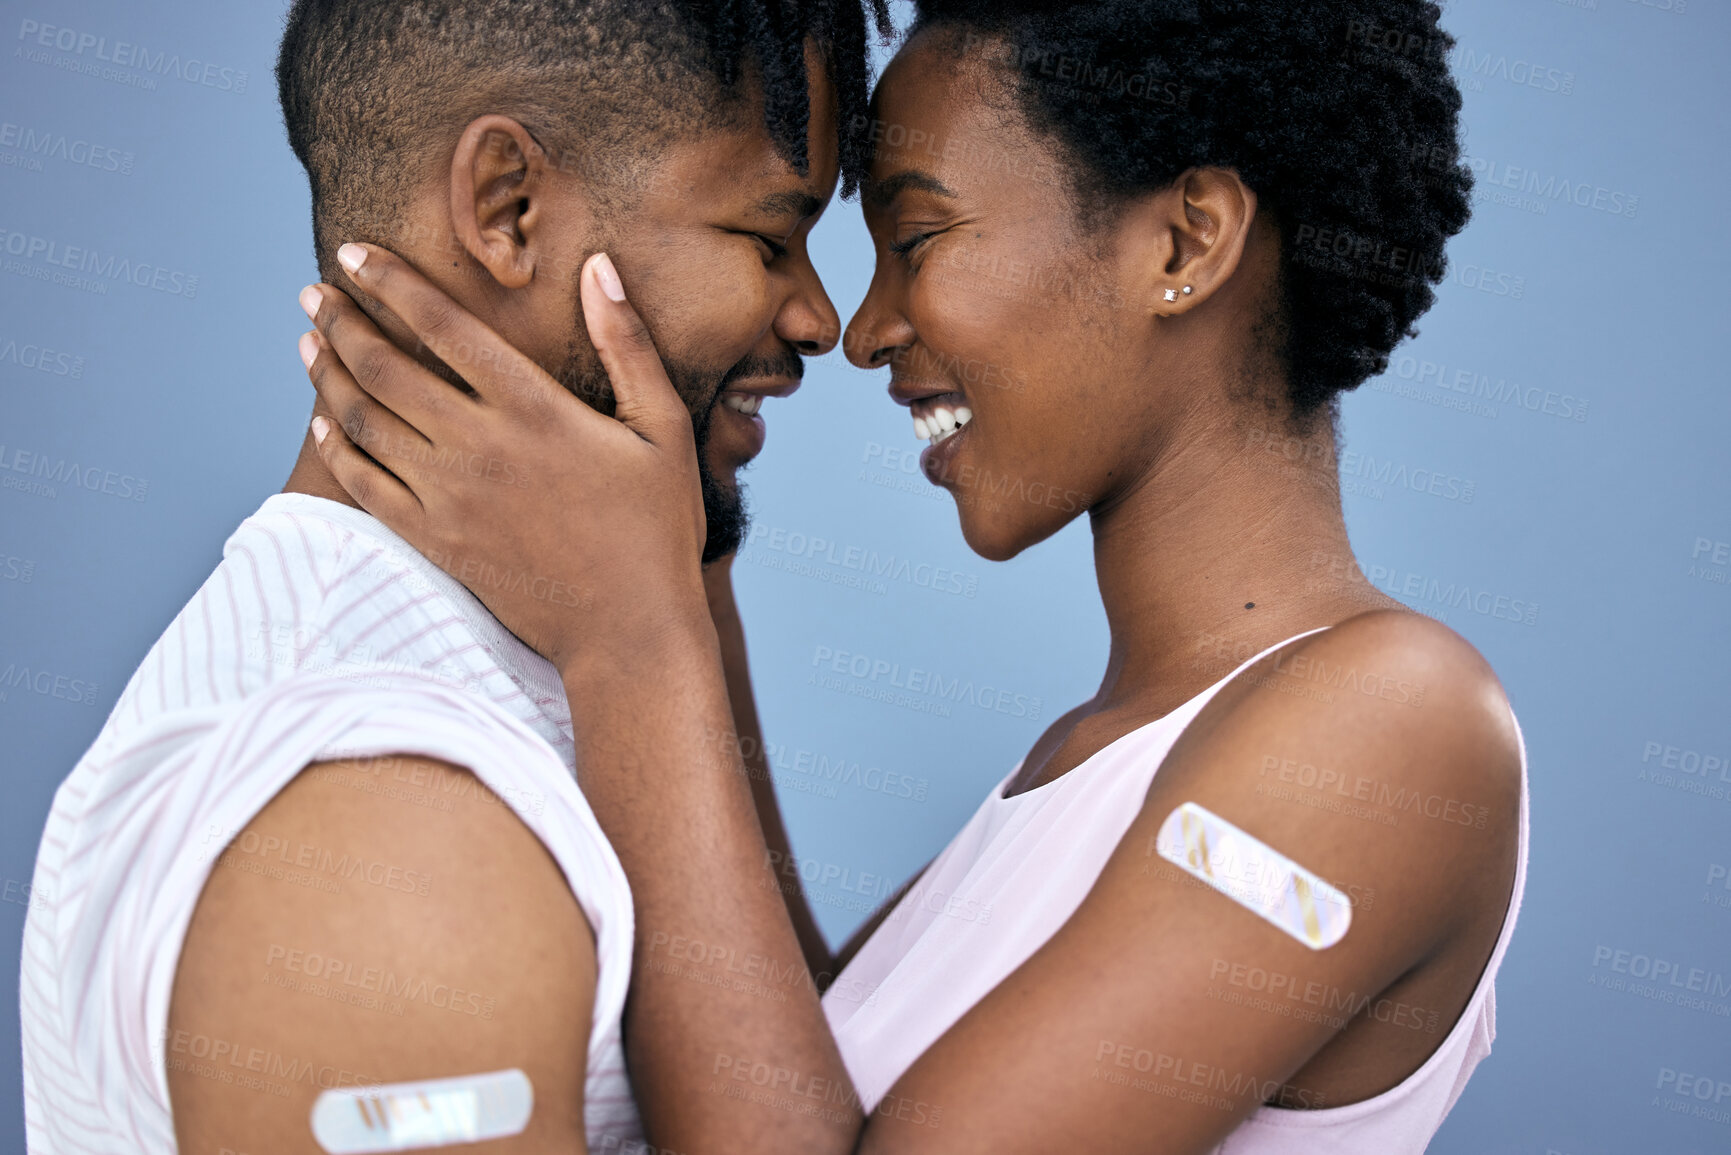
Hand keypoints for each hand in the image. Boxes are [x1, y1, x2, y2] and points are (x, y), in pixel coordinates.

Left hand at [300, 242, 710, 673]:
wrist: (630, 630)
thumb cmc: (657, 527)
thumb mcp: (665, 428)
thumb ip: (627, 344)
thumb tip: (598, 266)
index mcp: (535, 408)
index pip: (443, 325)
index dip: (391, 281)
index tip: (355, 251)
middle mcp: (481, 446)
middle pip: (386, 367)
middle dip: (342, 320)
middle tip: (314, 292)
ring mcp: (451, 497)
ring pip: (365, 421)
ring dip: (329, 375)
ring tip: (309, 342)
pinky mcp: (437, 542)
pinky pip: (366, 486)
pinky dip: (336, 448)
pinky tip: (324, 422)